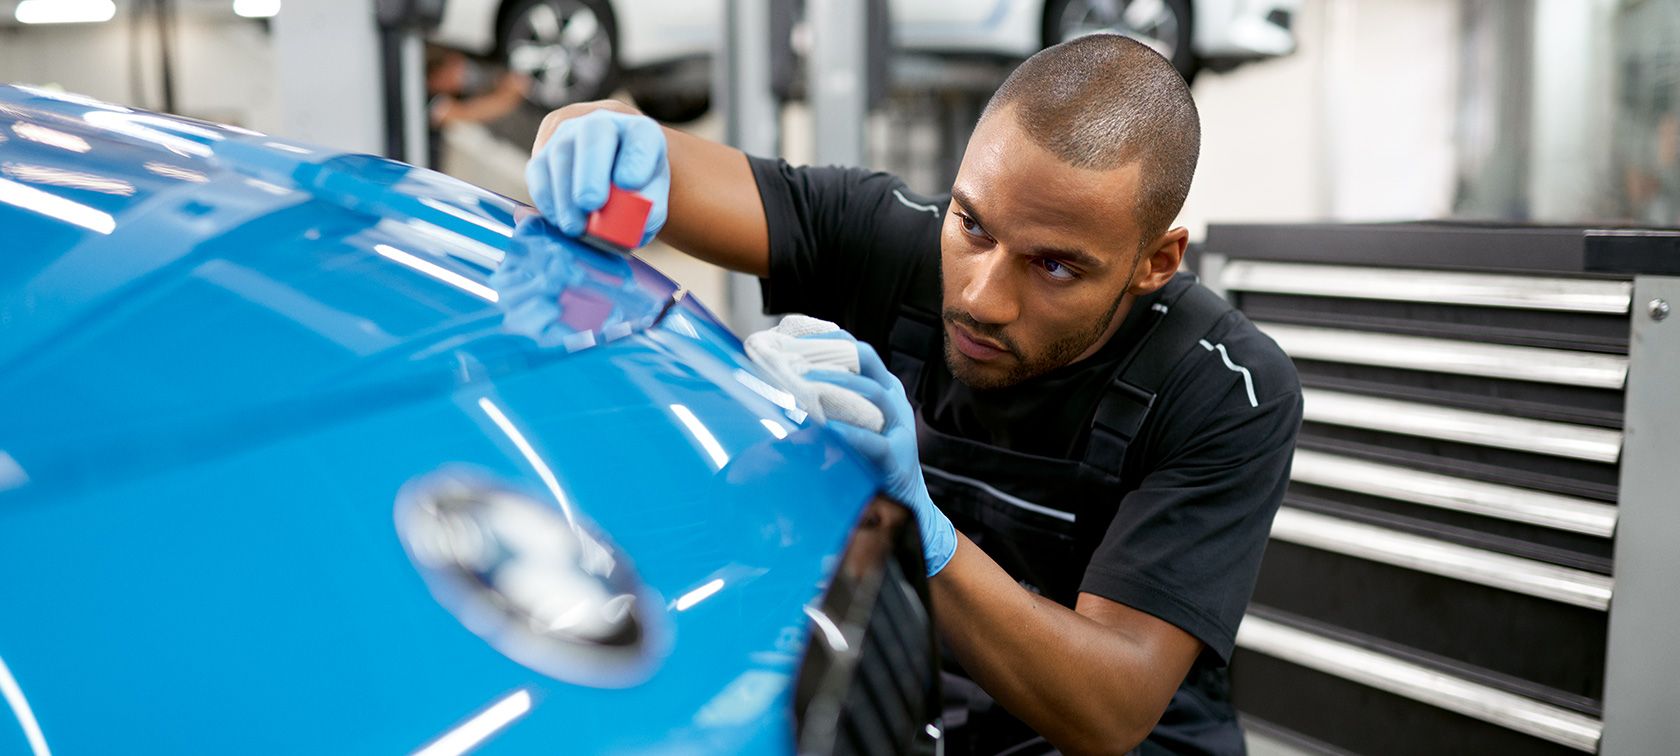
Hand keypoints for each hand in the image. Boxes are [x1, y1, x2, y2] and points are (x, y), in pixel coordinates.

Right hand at [525, 107, 668, 247]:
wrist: (609, 176)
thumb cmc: (635, 191)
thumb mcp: (651, 200)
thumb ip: (647, 211)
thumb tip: (626, 229)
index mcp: (639, 132)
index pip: (641, 135)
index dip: (635, 158)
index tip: (630, 183)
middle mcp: (602, 124)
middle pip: (594, 134)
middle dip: (591, 171)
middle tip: (591, 203)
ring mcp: (569, 134)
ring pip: (561, 154)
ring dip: (566, 194)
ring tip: (576, 227)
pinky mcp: (543, 153)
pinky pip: (538, 172)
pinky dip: (547, 198)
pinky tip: (559, 220)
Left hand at [807, 334, 956, 576]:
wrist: (905, 502)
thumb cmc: (870, 460)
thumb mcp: (850, 425)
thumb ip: (827, 406)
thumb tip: (782, 393)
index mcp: (882, 388)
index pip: (858, 351)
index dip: (829, 340)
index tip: (795, 338)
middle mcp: (893, 400)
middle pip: (867, 361)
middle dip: (830, 356)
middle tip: (795, 360)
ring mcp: (899, 426)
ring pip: (872, 393)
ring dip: (837, 386)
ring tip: (806, 386)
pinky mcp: (896, 455)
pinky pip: (873, 440)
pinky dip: (849, 434)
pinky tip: (826, 430)